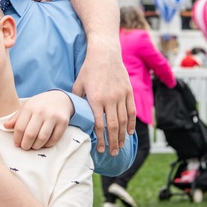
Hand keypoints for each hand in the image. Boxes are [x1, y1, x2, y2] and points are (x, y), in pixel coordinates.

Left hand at [4, 91, 71, 149]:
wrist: (60, 98)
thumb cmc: (39, 104)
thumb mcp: (27, 107)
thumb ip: (16, 118)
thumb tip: (5, 126)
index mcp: (29, 107)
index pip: (20, 127)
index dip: (17, 139)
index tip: (17, 144)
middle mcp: (41, 111)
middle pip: (30, 134)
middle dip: (25, 145)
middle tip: (25, 147)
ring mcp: (53, 117)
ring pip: (42, 138)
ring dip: (36, 146)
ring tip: (33, 146)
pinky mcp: (63, 122)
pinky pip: (54, 139)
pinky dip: (48, 144)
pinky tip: (44, 143)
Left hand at [73, 36, 135, 154]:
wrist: (105, 53)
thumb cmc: (89, 69)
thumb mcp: (79, 84)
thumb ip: (78, 100)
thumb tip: (75, 114)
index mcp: (95, 99)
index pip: (99, 125)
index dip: (100, 139)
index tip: (100, 149)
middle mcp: (109, 99)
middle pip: (113, 126)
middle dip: (113, 142)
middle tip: (112, 153)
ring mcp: (121, 95)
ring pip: (124, 121)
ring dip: (123, 136)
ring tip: (121, 147)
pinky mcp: (128, 91)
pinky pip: (131, 111)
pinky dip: (132, 123)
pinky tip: (130, 132)